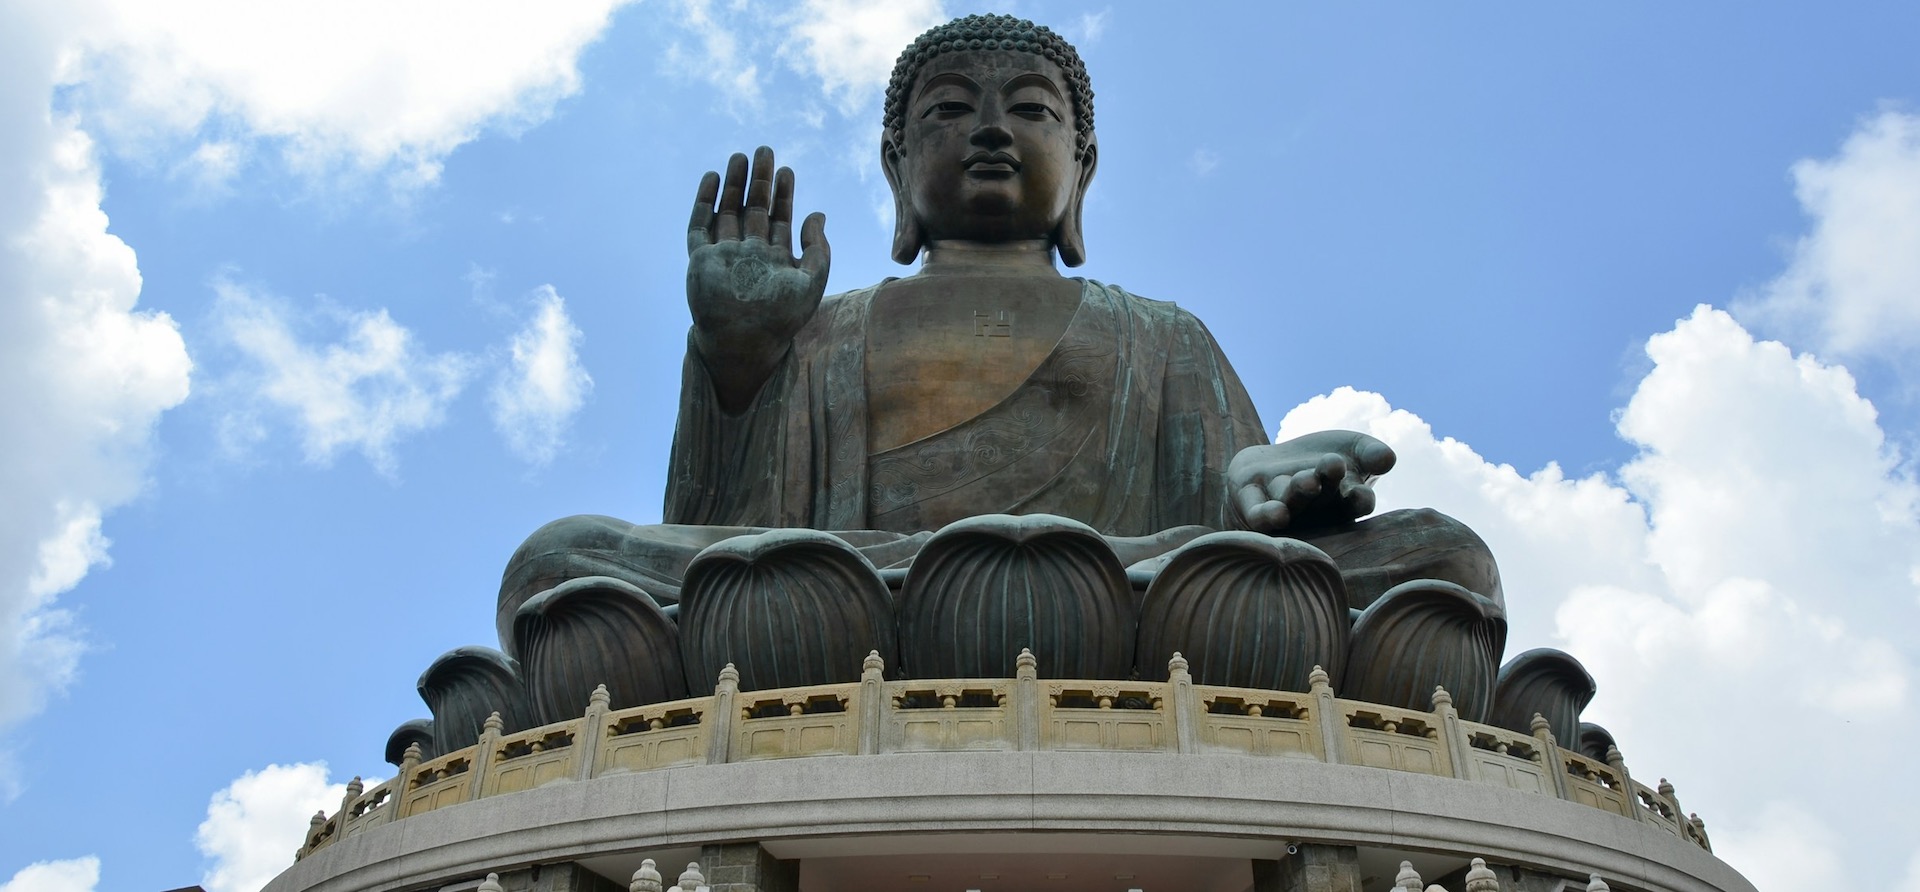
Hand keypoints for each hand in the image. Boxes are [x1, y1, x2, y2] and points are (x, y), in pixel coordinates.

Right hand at [686, 146, 829, 409]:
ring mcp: (724, 255)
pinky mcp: (700, 259)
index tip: (787, 170)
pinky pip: (699, 225)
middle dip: (759, 181)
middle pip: (753, 209)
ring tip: (740, 156)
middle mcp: (748, 253)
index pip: (779, 219)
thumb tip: (818, 215)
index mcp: (774, 259)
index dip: (784, 194)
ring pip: (727, 211)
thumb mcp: (811, 282)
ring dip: (733, 184)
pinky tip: (712, 179)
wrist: (744, 342)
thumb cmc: (780, 319)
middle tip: (764, 151)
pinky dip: (705, 202)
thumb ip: (818, 250)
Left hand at [1228, 430, 1396, 534]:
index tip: (1361, 494)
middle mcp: (1314, 509)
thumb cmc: (1326, 460)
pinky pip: (1257, 511)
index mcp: (1343, 501)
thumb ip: (1371, 454)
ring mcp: (1283, 506)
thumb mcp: (1354, 449)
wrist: (1280, 463)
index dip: (1359, 499)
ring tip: (1307, 482)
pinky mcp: (1251, 502)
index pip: (1356, 502)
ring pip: (1290, 502)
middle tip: (1330, 468)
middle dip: (1325, 484)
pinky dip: (1265, 514)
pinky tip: (1274, 514)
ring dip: (1298, 493)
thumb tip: (1389, 458)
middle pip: (1321, 498)